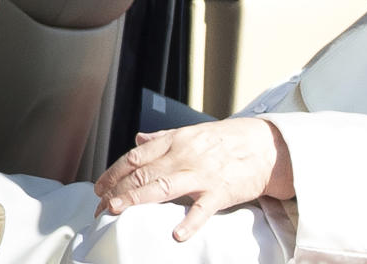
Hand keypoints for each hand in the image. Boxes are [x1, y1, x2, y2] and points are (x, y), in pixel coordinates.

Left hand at [94, 117, 293, 240]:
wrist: (267, 145)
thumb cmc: (229, 140)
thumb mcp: (195, 132)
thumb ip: (164, 138)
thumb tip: (138, 139)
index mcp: (178, 140)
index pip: (136, 157)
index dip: (113, 173)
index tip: (98, 189)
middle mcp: (186, 154)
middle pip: (143, 174)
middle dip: (117, 192)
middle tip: (99, 209)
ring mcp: (204, 173)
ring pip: (163, 187)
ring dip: (136, 200)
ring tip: (116, 211)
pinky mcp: (222, 190)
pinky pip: (203, 208)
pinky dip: (190, 222)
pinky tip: (176, 234)